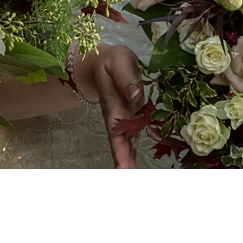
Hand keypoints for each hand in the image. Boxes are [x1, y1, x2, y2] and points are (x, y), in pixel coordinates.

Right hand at [72, 44, 144, 168]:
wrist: (104, 63)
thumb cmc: (112, 62)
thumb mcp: (119, 61)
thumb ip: (125, 76)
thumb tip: (135, 95)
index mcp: (115, 105)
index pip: (117, 132)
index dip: (120, 151)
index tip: (124, 170)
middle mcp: (118, 117)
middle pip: (120, 145)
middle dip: (125, 164)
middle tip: (131, 181)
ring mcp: (124, 120)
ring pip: (127, 146)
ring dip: (130, 164)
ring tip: (136, 180)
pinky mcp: (131, 120)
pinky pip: (133, 139)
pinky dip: (134, 155)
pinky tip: (137, 168)